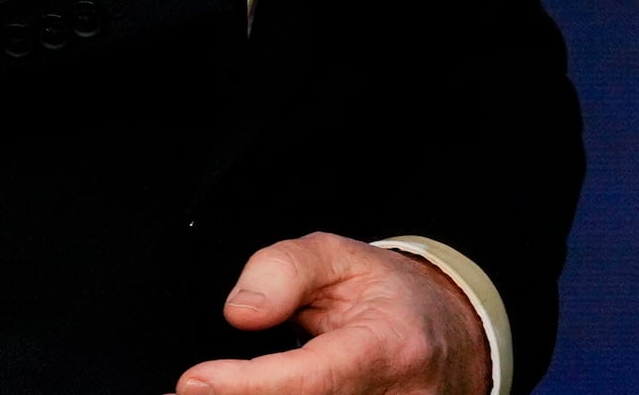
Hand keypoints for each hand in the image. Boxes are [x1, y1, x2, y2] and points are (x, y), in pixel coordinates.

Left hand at [175, 234, 489, 394]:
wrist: (451, 343)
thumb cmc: (395, 302)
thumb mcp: (341, 257)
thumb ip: (285, 269)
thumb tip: (241, 312)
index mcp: (389, 347)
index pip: (310, 381)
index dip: (246, 386)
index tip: (194, 382)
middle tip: (187, 393)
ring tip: (215, 391)